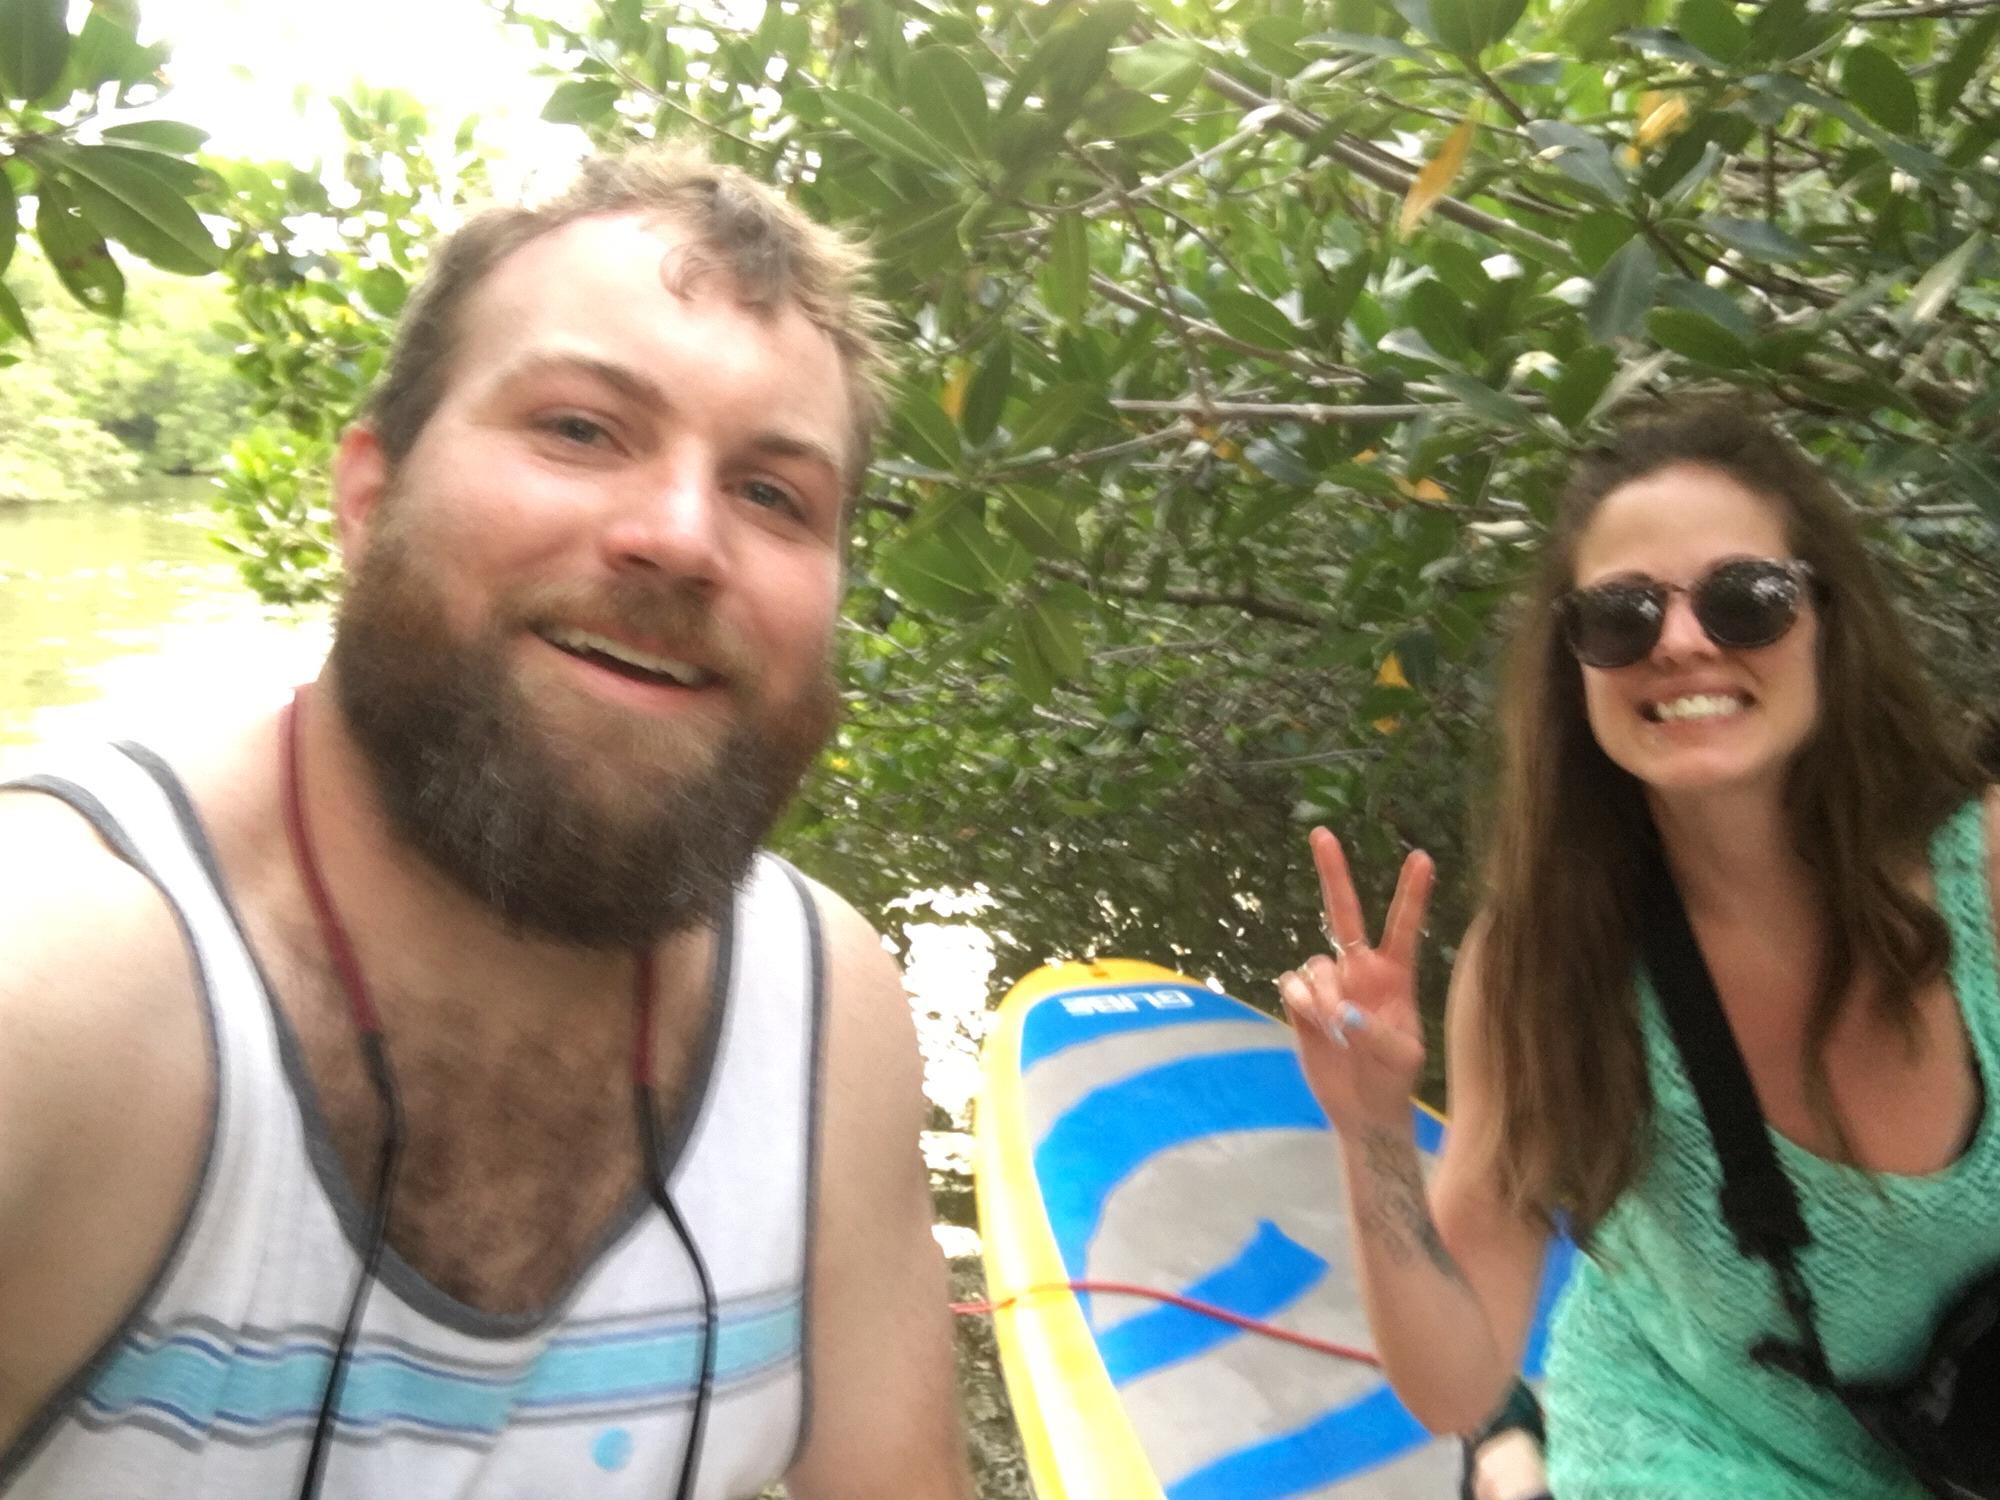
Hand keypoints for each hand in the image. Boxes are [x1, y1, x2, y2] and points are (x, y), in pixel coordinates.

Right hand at [1278, 827, 1433, 1131]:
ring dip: (1322, 994)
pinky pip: (1291, 983)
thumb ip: (1375, 1032)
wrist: (1362, 1110)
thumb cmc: (1393, 1081)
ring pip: (1315, 964)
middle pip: (1344, 914)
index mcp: (1395, 977)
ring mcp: (1329, 984)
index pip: (1404, 927)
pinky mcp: (1302, 1002)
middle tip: (1322, 834)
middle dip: (1333, 873)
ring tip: (1336, 1031)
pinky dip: (1300, 1001)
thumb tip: (1342, 1012)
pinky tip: (1313, 1023)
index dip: (1412, 893)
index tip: (1423, 857)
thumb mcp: (1401, 1059)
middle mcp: (1360, 971)